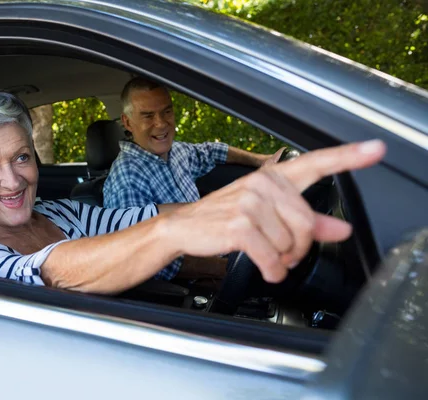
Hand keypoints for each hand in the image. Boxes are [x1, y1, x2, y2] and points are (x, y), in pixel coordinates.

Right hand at [166, 140, 385, 282]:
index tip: (376, 149)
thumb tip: (341, 229)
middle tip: (285, 254)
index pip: (316, 163)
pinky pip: (272, 257)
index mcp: (274, 177)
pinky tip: (265, 268)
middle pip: (307, 223)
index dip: (349, 156)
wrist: (185, 226)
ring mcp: (250, 203)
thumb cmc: (226, 218)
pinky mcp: (239, 224)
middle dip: (299, 248)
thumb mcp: (267, 215)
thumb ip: (309, 222)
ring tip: (268, 257)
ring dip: (283, 260)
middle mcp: (263, 184)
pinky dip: (272, 270)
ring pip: (290, 243)